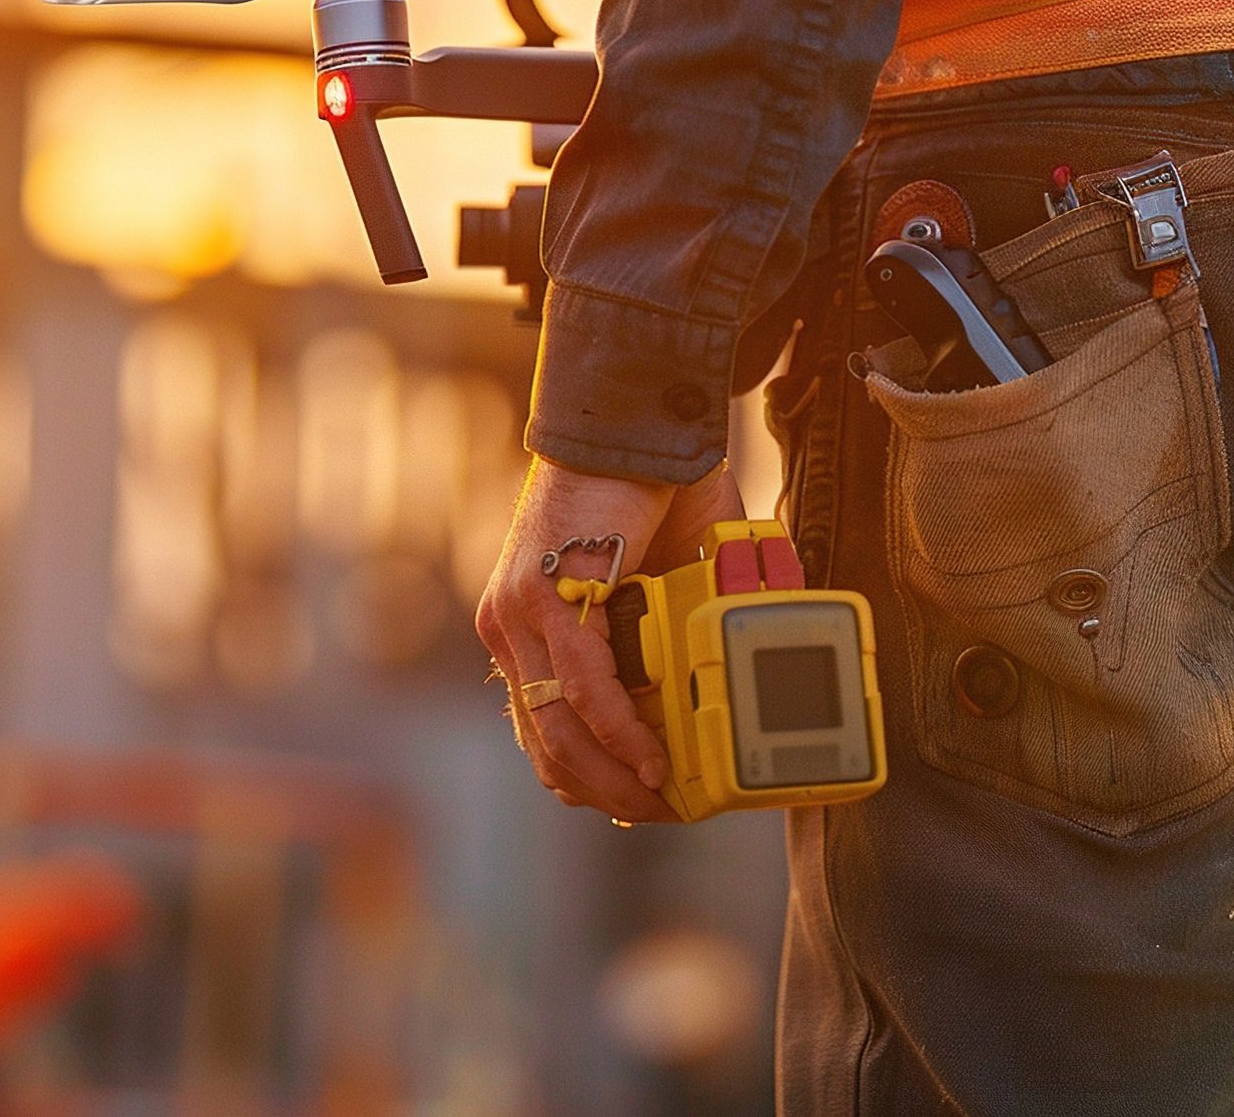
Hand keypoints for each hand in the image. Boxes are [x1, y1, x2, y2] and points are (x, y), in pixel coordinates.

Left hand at [474, 456, 745, 822]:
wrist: (635, 425)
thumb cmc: (650, 500)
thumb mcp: (657, 591)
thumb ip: (672, 639)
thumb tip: (724, 690)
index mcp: (528, 632)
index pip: (543, 731)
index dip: (590, 779)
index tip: (642, 801)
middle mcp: (509, 628)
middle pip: (547, 745)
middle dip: (607, 792)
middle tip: (665, 809)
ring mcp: (517, 613)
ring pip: (557, 729)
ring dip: (614, 775)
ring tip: (665, 797)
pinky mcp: (543, 595)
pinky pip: (583, 686)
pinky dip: (621, 730)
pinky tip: (655, 756)